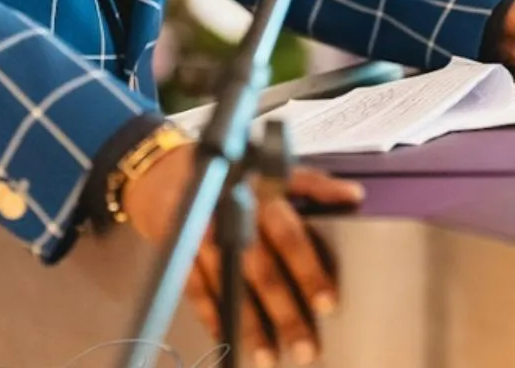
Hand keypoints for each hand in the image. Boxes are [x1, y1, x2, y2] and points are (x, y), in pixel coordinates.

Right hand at [121, 142, 362, 365]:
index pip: (288, 234)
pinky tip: (229, 341)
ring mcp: (201, 237)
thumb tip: (354, 196)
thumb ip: (312, 184)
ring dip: (249, 324)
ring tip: (268, 356)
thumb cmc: (226, 171)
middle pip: (260, 269)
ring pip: (229, 286)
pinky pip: (197, 291)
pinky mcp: (179, 253)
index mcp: (258, 192)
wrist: (161, 170)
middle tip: (305, 345)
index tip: (327, 303)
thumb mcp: (270, 167)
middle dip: (284, 310)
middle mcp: (229, 215)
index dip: (308, 269)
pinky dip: (213, 317)